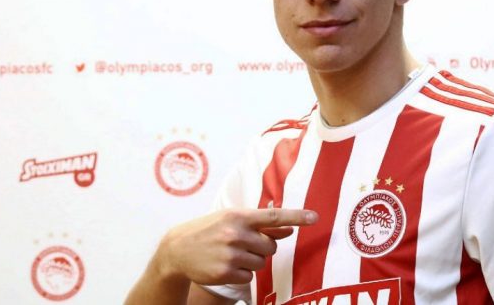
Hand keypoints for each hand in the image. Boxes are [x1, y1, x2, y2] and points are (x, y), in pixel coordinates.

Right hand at [157, 208, 317, 285]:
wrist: (177, 249)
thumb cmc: (209, 230)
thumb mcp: (231, 220)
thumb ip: (259, 224)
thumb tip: (288, 230)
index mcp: (239, 216)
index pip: (274, 216)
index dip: (297, 217)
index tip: (315, 217)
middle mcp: (236, 233)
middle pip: (271, 247)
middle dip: (263, 248)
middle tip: (244, 245)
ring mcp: (230, 254)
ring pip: (261, 263)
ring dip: (252, 261)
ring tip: (232, 254)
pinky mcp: (226, 272)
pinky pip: (250, 277)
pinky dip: (242, 273)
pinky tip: (227, 266)